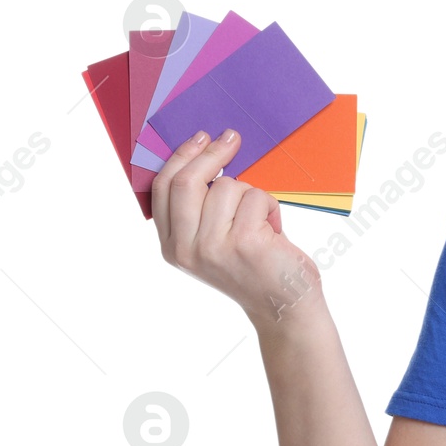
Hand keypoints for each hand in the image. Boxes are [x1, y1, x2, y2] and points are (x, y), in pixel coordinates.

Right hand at [152, 129, 322, 328]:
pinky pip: (255, 196)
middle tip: (232, 138)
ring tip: (260, 221)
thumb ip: (198, 210)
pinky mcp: (244, 241)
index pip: (162, 188)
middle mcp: (186, 248)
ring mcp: (213, 246)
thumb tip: (201, 154)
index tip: (201, 138)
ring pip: (228, 186)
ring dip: (251, 194)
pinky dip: (269, 205)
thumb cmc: (253, 267)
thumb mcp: (212, 243)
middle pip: (187, 181)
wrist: (284, 307)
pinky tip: (273, 229)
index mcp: (171, 246)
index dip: (182, 157)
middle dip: (212, 154)